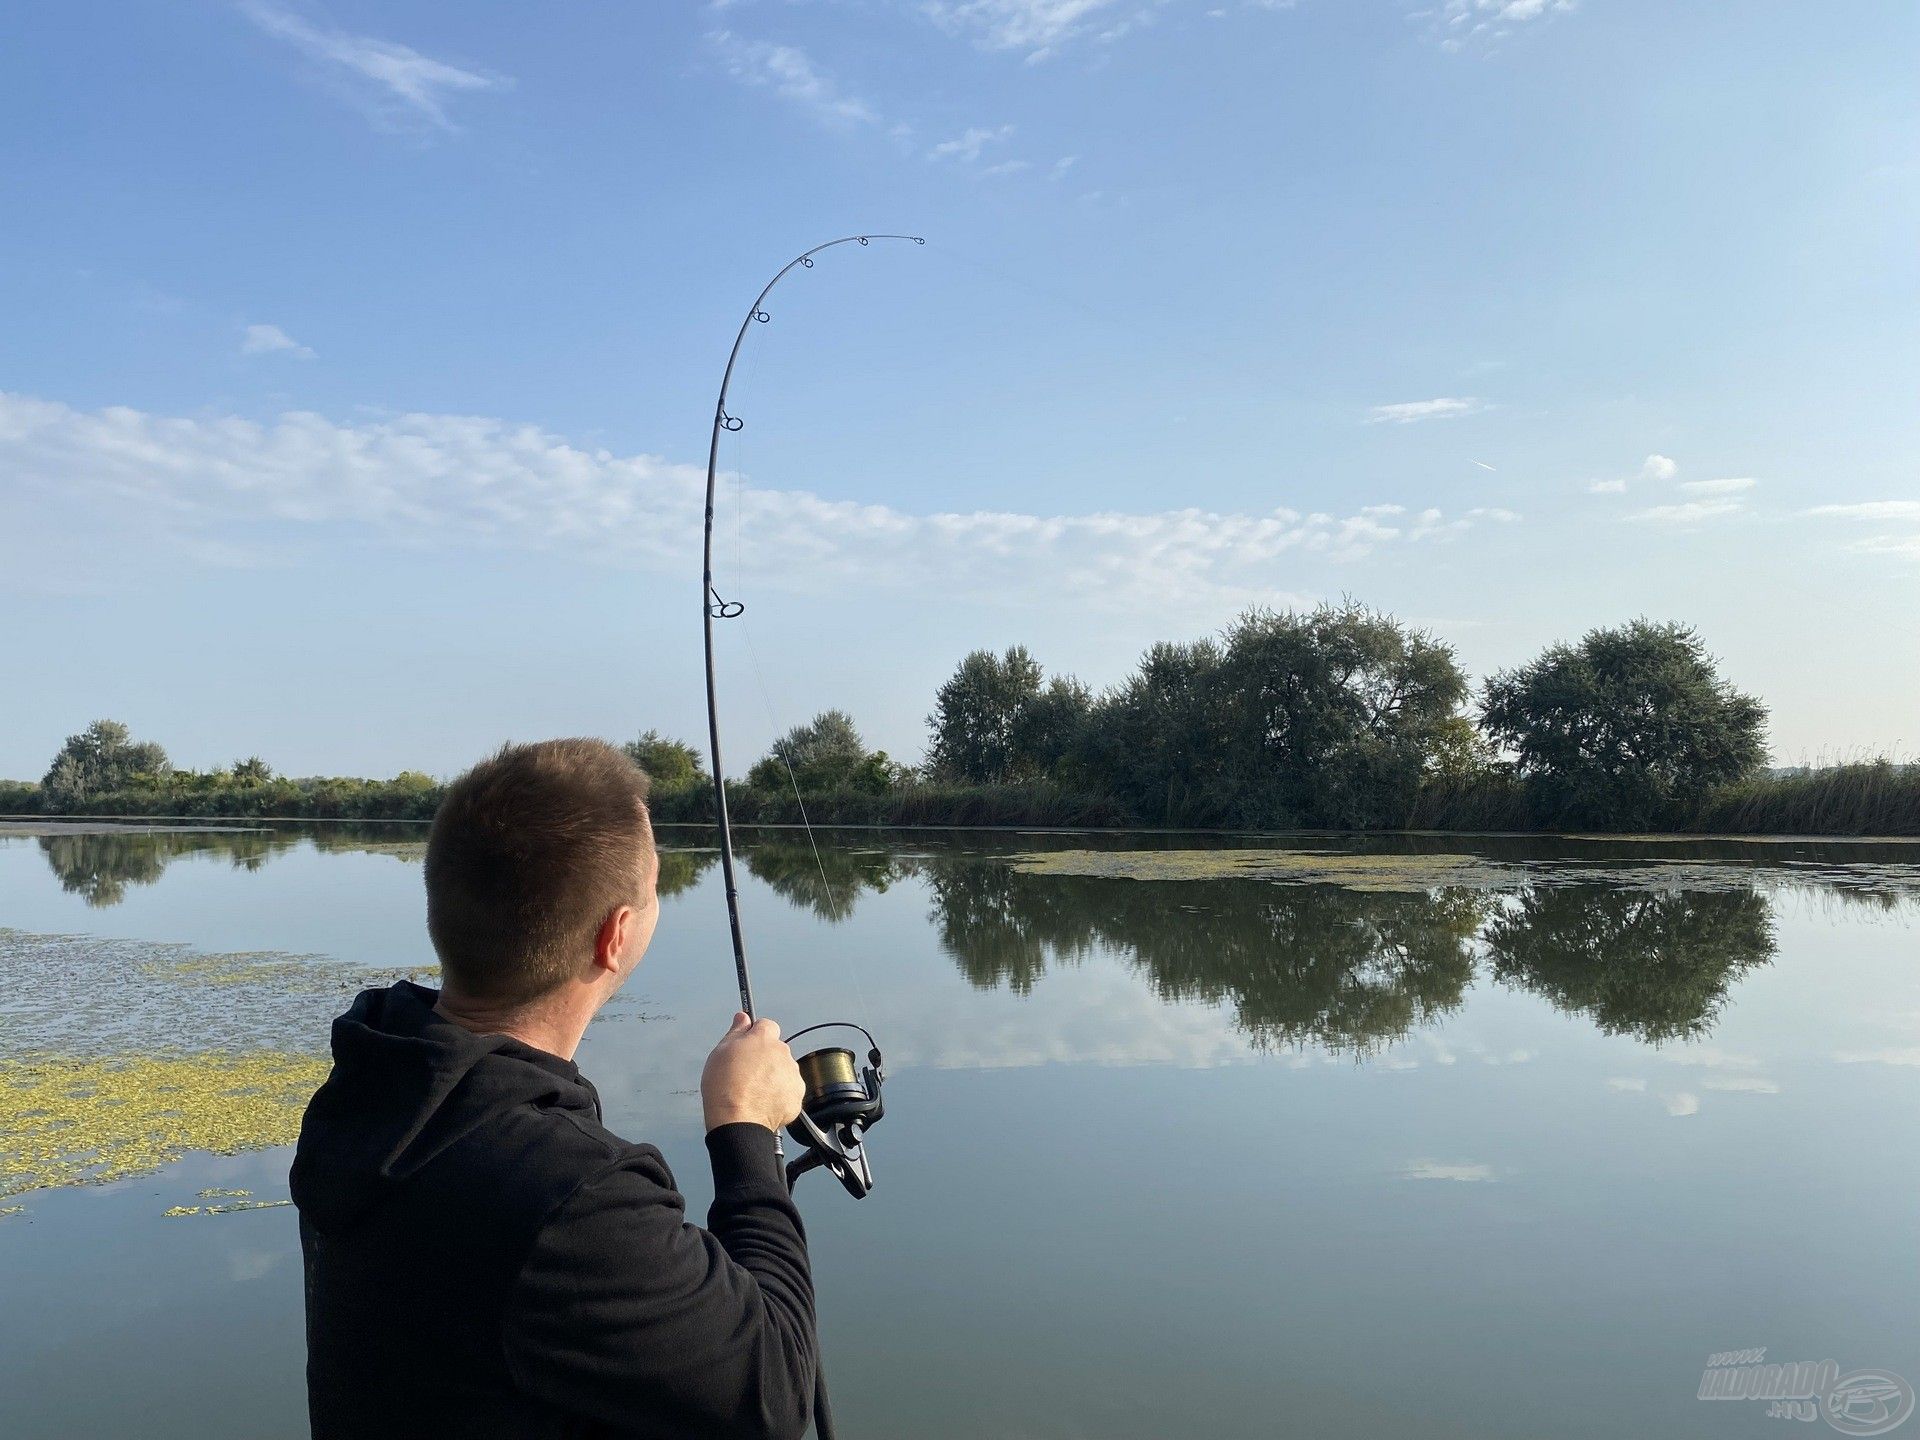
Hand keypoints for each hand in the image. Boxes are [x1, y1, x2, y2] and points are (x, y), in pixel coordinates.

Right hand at [701, 1012, 804, 1133]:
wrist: (738, 1121)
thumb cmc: (725, 1087)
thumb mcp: (720, 1052)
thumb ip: (735, 1031)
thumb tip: (742, 1017)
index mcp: (764, 1039)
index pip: (766, 1025)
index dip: (756, 1035)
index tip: (747, 1045)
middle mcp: (783, 1053)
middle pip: (776, 1049)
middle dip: (765, 1057)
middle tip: (746, 1073)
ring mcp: (792, 1074)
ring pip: (784, 1069)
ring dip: (773, 1076)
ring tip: (754, 1091)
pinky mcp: (797, 1095)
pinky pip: (789, 1090)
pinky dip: (779, 1094)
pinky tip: (764, 1102)